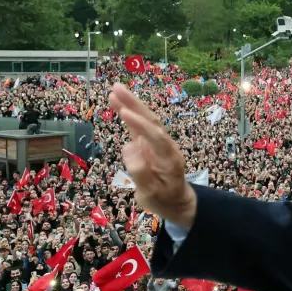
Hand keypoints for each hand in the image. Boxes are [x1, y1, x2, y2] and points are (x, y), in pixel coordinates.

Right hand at [109, 83, 195, 227]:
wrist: (177, 202)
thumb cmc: (163, 200)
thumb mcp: (151, 195)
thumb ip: (141, 173)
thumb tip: (128, 147)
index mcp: (169, 158)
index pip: (155, 136)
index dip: (140, 124)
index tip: (124, 113)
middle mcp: (165, 146)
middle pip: (151, 121)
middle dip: (134, 104)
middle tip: (116, 88)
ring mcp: (158, 143)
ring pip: (145, 120)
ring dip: (131, 104)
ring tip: (115, 90)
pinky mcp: (150, 143)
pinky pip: (139, 126)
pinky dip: (129, 113)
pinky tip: (118, 102)